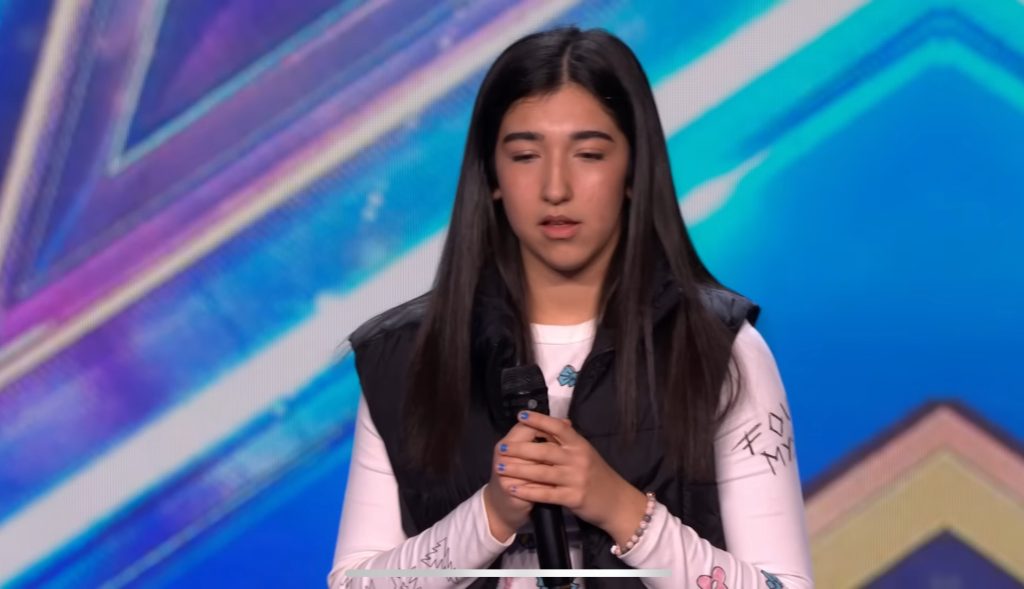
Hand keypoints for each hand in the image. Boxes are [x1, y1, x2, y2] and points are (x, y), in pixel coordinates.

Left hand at [495, 411, 648, 546]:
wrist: (616, 502)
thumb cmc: (596, 474)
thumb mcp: (584, 453)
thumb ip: (567, 440)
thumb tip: (550, 422)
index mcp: (580, 444)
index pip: (558, 427)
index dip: (539, 420)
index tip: (521, 415)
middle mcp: (578, 459)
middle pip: (545, 451)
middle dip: (520, 449)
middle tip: (501, 448)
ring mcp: (576, 479)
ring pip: (541, 473)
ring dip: (518, 470)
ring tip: (500, 468)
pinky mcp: (573, 497)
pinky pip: (545, 494)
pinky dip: (527, 491)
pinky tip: (513, 488)